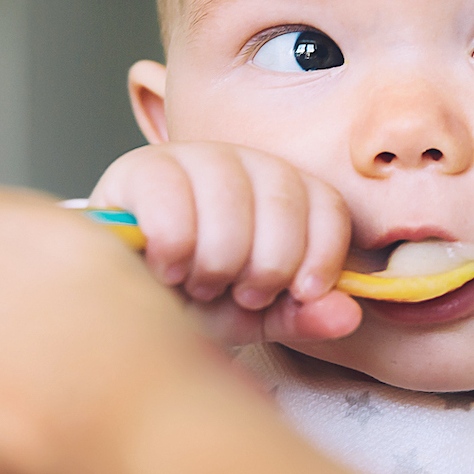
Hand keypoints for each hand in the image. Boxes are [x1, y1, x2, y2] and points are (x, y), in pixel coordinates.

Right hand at [90, 143, 361, 344]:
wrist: (126, 307)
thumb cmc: (195, 304)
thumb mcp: (257, 316)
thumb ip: (303, 314)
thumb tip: (348, 314)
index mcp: (283, 190)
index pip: (327, 203)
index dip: (320, 255)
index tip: (299, 294)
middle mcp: (243, 161)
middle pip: (283, 201)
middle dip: (265, 266)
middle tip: (237, 292)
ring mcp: (191, 157)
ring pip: (229, 197)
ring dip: (217, 260)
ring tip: (198, 283)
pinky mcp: (139, 168)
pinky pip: (171, 197)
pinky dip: (174, 247)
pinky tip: (166, 269)